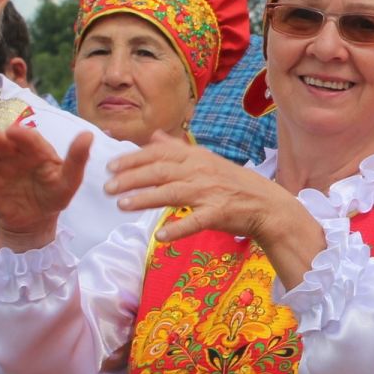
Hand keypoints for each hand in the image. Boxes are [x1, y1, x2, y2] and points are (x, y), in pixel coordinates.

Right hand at [0, 123, 91, 251]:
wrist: (34, 220)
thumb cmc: (54, 195)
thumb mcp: (69, 181)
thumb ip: (77, 160)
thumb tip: (88, 135)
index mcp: (36, 151)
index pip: (29, 140)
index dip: (22, 136)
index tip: (14, 132)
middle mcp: (13, 154)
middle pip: (1, 143)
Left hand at [104, 134, 324, 283]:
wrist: (265, 203)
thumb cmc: (232, 183)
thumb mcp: (206, 159)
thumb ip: (177, 148)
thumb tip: (154, 136)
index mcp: (195, 156)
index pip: (158, 154)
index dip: (133, 159)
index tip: (110, 166)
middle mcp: (200, 171)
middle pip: (160, 171)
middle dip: (132, 178)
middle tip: (108, 187)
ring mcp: (210, 192)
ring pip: (172, 193)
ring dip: (146, 199)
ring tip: (123, 205)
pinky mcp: (219, 213)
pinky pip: (196, 221)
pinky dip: (178, 229)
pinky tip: (160, 237)